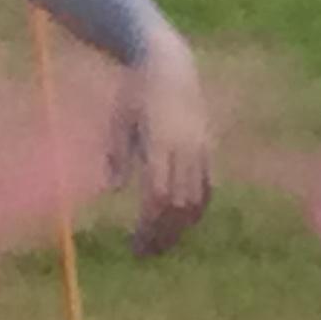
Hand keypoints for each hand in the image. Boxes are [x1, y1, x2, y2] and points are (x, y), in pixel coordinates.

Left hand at [112, 27, 210, 257]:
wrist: (171, 65)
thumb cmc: (135, 93)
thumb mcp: (119, 118)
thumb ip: (116, 153)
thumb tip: (110, 189)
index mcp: (161, 141)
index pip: (159, 195)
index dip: (149, 223)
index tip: (134, 242)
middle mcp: (187, 149)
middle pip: (180, 205)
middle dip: (163, 233)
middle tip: (143, 253)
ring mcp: (202, 150)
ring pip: (197, 201)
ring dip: (179, 228)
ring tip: (159, 245)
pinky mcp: (210, 150)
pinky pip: (208, 189)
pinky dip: (195, 211)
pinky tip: (180, 224)